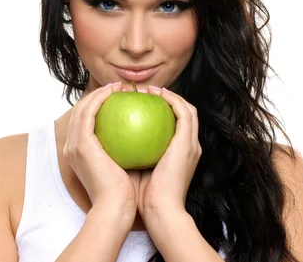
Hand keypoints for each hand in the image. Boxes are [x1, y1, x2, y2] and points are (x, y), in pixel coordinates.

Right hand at [63, 82, 138, 223]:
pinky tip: (115, 92)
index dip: (99, 106)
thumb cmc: (125, 193)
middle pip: (81, 112)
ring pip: (82, 107)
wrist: (117, 208)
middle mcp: (72, 147)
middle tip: (118, 88)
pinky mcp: (81, 143)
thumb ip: (125, 150)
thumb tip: (140, 136)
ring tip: (117, 86)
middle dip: (97, 95)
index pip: (86, 123)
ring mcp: (74, 145)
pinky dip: (99, 98)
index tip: (119, 99)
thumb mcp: (124, 167)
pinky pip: (89, 112)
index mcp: (80, 153)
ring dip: (99, 92)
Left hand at [137, 86, 201, 224]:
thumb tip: (111, 141)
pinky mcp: (187, 143)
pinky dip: (170, 100)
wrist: (159, 212)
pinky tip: (152, 95)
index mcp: (179, 154)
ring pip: (186, 107)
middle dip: (167, 97)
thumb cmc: (144, 199)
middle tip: (144, 92)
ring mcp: (191, 144)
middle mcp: (189, 146)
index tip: (139, 104)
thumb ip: (130, 155)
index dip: (161, 111)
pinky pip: (182, 112)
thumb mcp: (136, 171)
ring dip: (170, 94)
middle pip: (184, 112)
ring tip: (148, 89)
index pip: (174, 126)